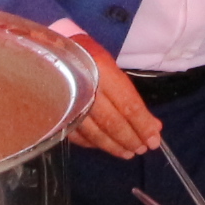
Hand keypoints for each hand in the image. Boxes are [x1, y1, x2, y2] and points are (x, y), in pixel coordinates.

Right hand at [67, 34, 163, 158]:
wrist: (50, 51)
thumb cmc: (87, 57)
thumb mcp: (112, 69)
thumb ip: (131, 98)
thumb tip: (153, 126)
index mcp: (103, 71)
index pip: (129, 106)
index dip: (143, 126)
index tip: (153, 141)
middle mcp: (86, 88)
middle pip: (113, 123)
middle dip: (130, 139)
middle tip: (141, 150)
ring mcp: (69, 102)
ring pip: (95, 133)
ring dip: (114, 146)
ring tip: (127, 152)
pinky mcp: (56, 113)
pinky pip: (77, 135)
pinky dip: (92, 143)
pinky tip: (103, 146)